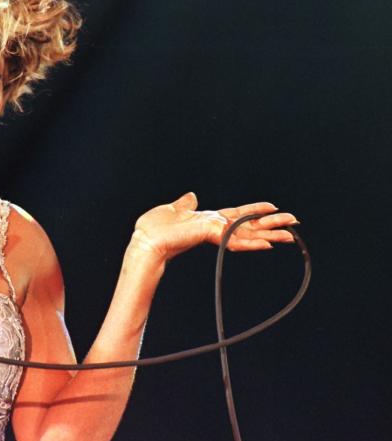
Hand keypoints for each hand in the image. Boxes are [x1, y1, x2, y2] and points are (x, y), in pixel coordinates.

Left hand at [131, 192, 297, 263]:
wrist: (146, 240)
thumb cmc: (155, 228)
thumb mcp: (173, 210)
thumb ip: (186, 204)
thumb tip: (192, 196)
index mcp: (208, 219)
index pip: (238, 214)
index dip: (255, 210)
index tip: (273, 207)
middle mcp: (215, 227)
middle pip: (249, 225)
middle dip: (272, 224)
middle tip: (295, 222)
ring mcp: (215, 233)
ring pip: (248, 234)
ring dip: (270, 234)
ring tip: (290, 235)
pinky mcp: (211, 236)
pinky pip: (235, 240)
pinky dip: (251, 242)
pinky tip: (268, 244)